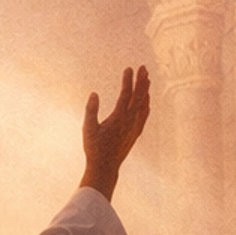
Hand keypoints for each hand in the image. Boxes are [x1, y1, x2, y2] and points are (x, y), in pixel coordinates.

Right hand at [81, 66, 149, 201]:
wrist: (105, 167)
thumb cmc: (94, 148)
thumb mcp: (88, 129)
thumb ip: (91, 110)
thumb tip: (94, 93)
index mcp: (118, 118)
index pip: (126, 94)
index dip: (128, 80)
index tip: (129, 68)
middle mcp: (130, 121)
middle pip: (139, 97)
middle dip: (141, 81)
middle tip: (144, 67)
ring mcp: (134, 127)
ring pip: (143, 105)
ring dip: (145, 91)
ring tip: (147, 79)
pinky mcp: (136, 133)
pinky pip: (144, 115)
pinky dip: (146, 104)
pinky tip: (147, 100)